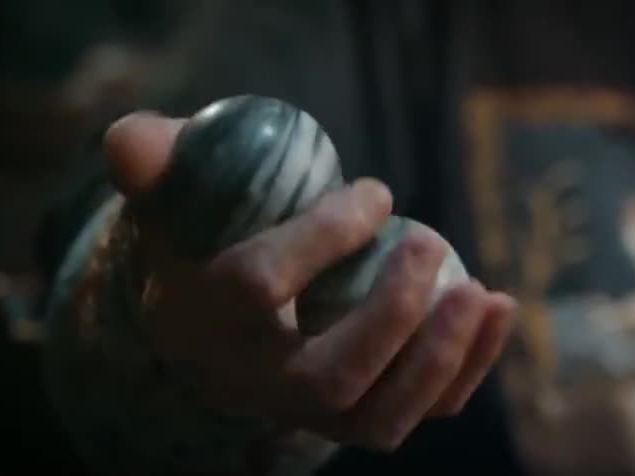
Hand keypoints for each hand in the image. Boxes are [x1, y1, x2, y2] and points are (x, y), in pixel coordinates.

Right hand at [103, 111, 516, 450]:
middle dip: (392, 314)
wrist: (215, 328)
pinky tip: (499, 310)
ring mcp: (310, 412)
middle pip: (331, 375)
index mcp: (204, 324)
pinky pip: (417, 412)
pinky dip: (467, 370)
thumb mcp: (171, 201)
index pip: (258, 288)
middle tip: (430, 244)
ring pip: (381, 412)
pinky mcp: (356, 418)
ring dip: (441, 356)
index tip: (376, 191)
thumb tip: (135, 139)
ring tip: (482, 292)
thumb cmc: (201, 249)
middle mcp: (256, 385)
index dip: (321, 238)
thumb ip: (154, 165)